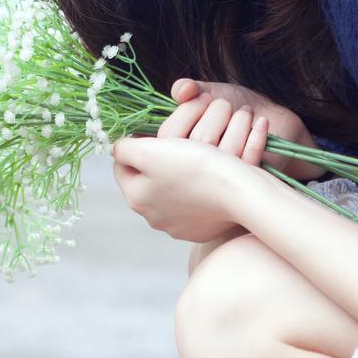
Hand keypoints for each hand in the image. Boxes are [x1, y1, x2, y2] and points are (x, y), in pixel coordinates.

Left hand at [111, 134, 257, 241]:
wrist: (240, 193)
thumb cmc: (194, 167)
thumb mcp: (150, 151)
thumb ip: (125, 149)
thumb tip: (117, 149)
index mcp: (138, 198)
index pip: (123, 165)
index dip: (135, 143)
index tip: (152, 130)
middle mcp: (155, 217)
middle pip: (149, 178)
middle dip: (159, 157)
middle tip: (175, 138)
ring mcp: (180, 226)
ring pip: (173, 189)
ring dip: (180, 169)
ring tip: (195, 151)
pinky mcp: (204, 228)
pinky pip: (195, 201)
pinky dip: (200, 185)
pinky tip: (211, 171)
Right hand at [164, 78, 326, 180]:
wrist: (271, 122)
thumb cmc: (233, 108)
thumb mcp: (206, 94)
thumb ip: (188, 89)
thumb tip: (182, 90)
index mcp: (177, 152)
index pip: (168, 136)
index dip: (188, 111)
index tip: (205, 98)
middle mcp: (196, 172)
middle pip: (197, 143)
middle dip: (216, 111)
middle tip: (226, 104)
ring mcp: (223, 181)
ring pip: (225, 151)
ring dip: (239, 121)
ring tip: (245, 113)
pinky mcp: (249, 180)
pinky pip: (250, 159)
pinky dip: (257, 134)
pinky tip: (261, 122)